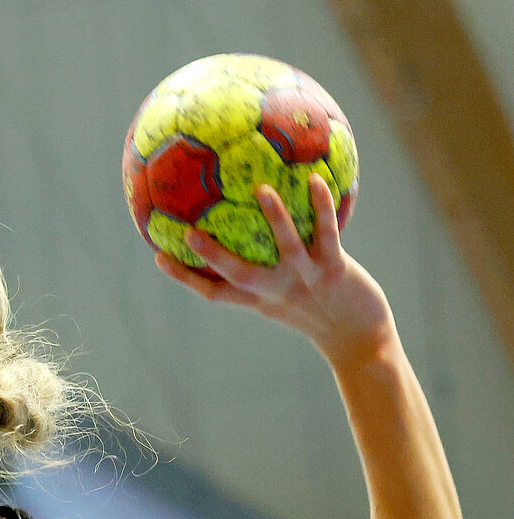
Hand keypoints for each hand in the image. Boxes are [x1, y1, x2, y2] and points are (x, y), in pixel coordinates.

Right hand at [155, 178, 394, 363]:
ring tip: (260, 189)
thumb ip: (270, 274)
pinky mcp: (334, 270)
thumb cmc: (323, 312)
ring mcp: (304, 279)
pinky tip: (315, 180)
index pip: (213, 292)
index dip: (184, 277)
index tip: (158, 257)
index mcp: (259, 301)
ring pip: (284, 246)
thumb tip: (256, 240)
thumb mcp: (289, 299)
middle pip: (237, 274)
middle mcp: (276, 291)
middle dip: (211, 256)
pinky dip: (321, 206)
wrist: (360, 337)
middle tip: (188, 233)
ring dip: (274, 217)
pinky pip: (326, 232)